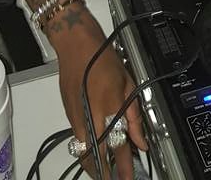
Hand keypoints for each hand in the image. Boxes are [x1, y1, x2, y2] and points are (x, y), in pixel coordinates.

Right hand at [51, 8, 145, 178]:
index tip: (130, 177)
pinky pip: (77, 140)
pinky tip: (94, 152)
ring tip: (105, 172)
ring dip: (95, 165)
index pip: (119, 147)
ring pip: (84, 152)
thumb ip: (135, 117)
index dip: (126, 167)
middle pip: (96, 157)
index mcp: (109, 109)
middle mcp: (91, 117)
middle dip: (106, 173)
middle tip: (117, 178)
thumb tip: (141, 141)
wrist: (76, 45)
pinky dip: (86, 150)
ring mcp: (76, 117)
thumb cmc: (101, 58)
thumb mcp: (127, 84)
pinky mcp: (69, 114)